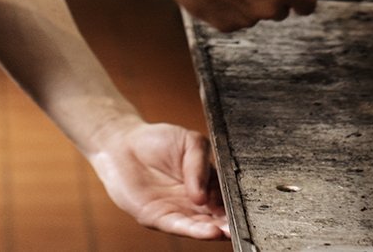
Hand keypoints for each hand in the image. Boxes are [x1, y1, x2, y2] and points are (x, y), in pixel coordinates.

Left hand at [88, 121, 228, 238]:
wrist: (123, 143)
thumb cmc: (157, 140)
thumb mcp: (190, 142)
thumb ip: (201, 164)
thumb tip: (204, 193)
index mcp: (207, 182)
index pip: (227, 195)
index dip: (237, 202)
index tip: (248, 206)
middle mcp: (194, 201)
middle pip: (218, 216)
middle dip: (231, 223)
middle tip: (242, 225)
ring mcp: (177, 210)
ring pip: (201, 226)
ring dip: (216, 231)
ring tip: (228, 231)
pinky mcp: (158, 217)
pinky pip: (179, 226)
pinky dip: (196, 231)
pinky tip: (210, 232)